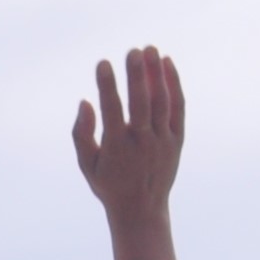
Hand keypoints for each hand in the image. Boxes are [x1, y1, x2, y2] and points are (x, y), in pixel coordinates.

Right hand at [73, 46, 182, 228]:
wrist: (141, 209)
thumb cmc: (108, 183)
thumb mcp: (87, 165)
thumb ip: (82, 134)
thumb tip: (85, 102)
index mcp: (116, 149)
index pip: (112, 111)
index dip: (107, 86)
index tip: (103, 64)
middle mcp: (141, 143)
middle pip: (141, 103)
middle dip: (137, 75)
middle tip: (133, 50)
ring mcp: (162, 141)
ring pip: (161, 102)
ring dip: (156, 74)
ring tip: (150, 49)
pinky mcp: (176, 139)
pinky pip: (177, 107)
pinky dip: (173, 85)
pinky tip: (166, 64)